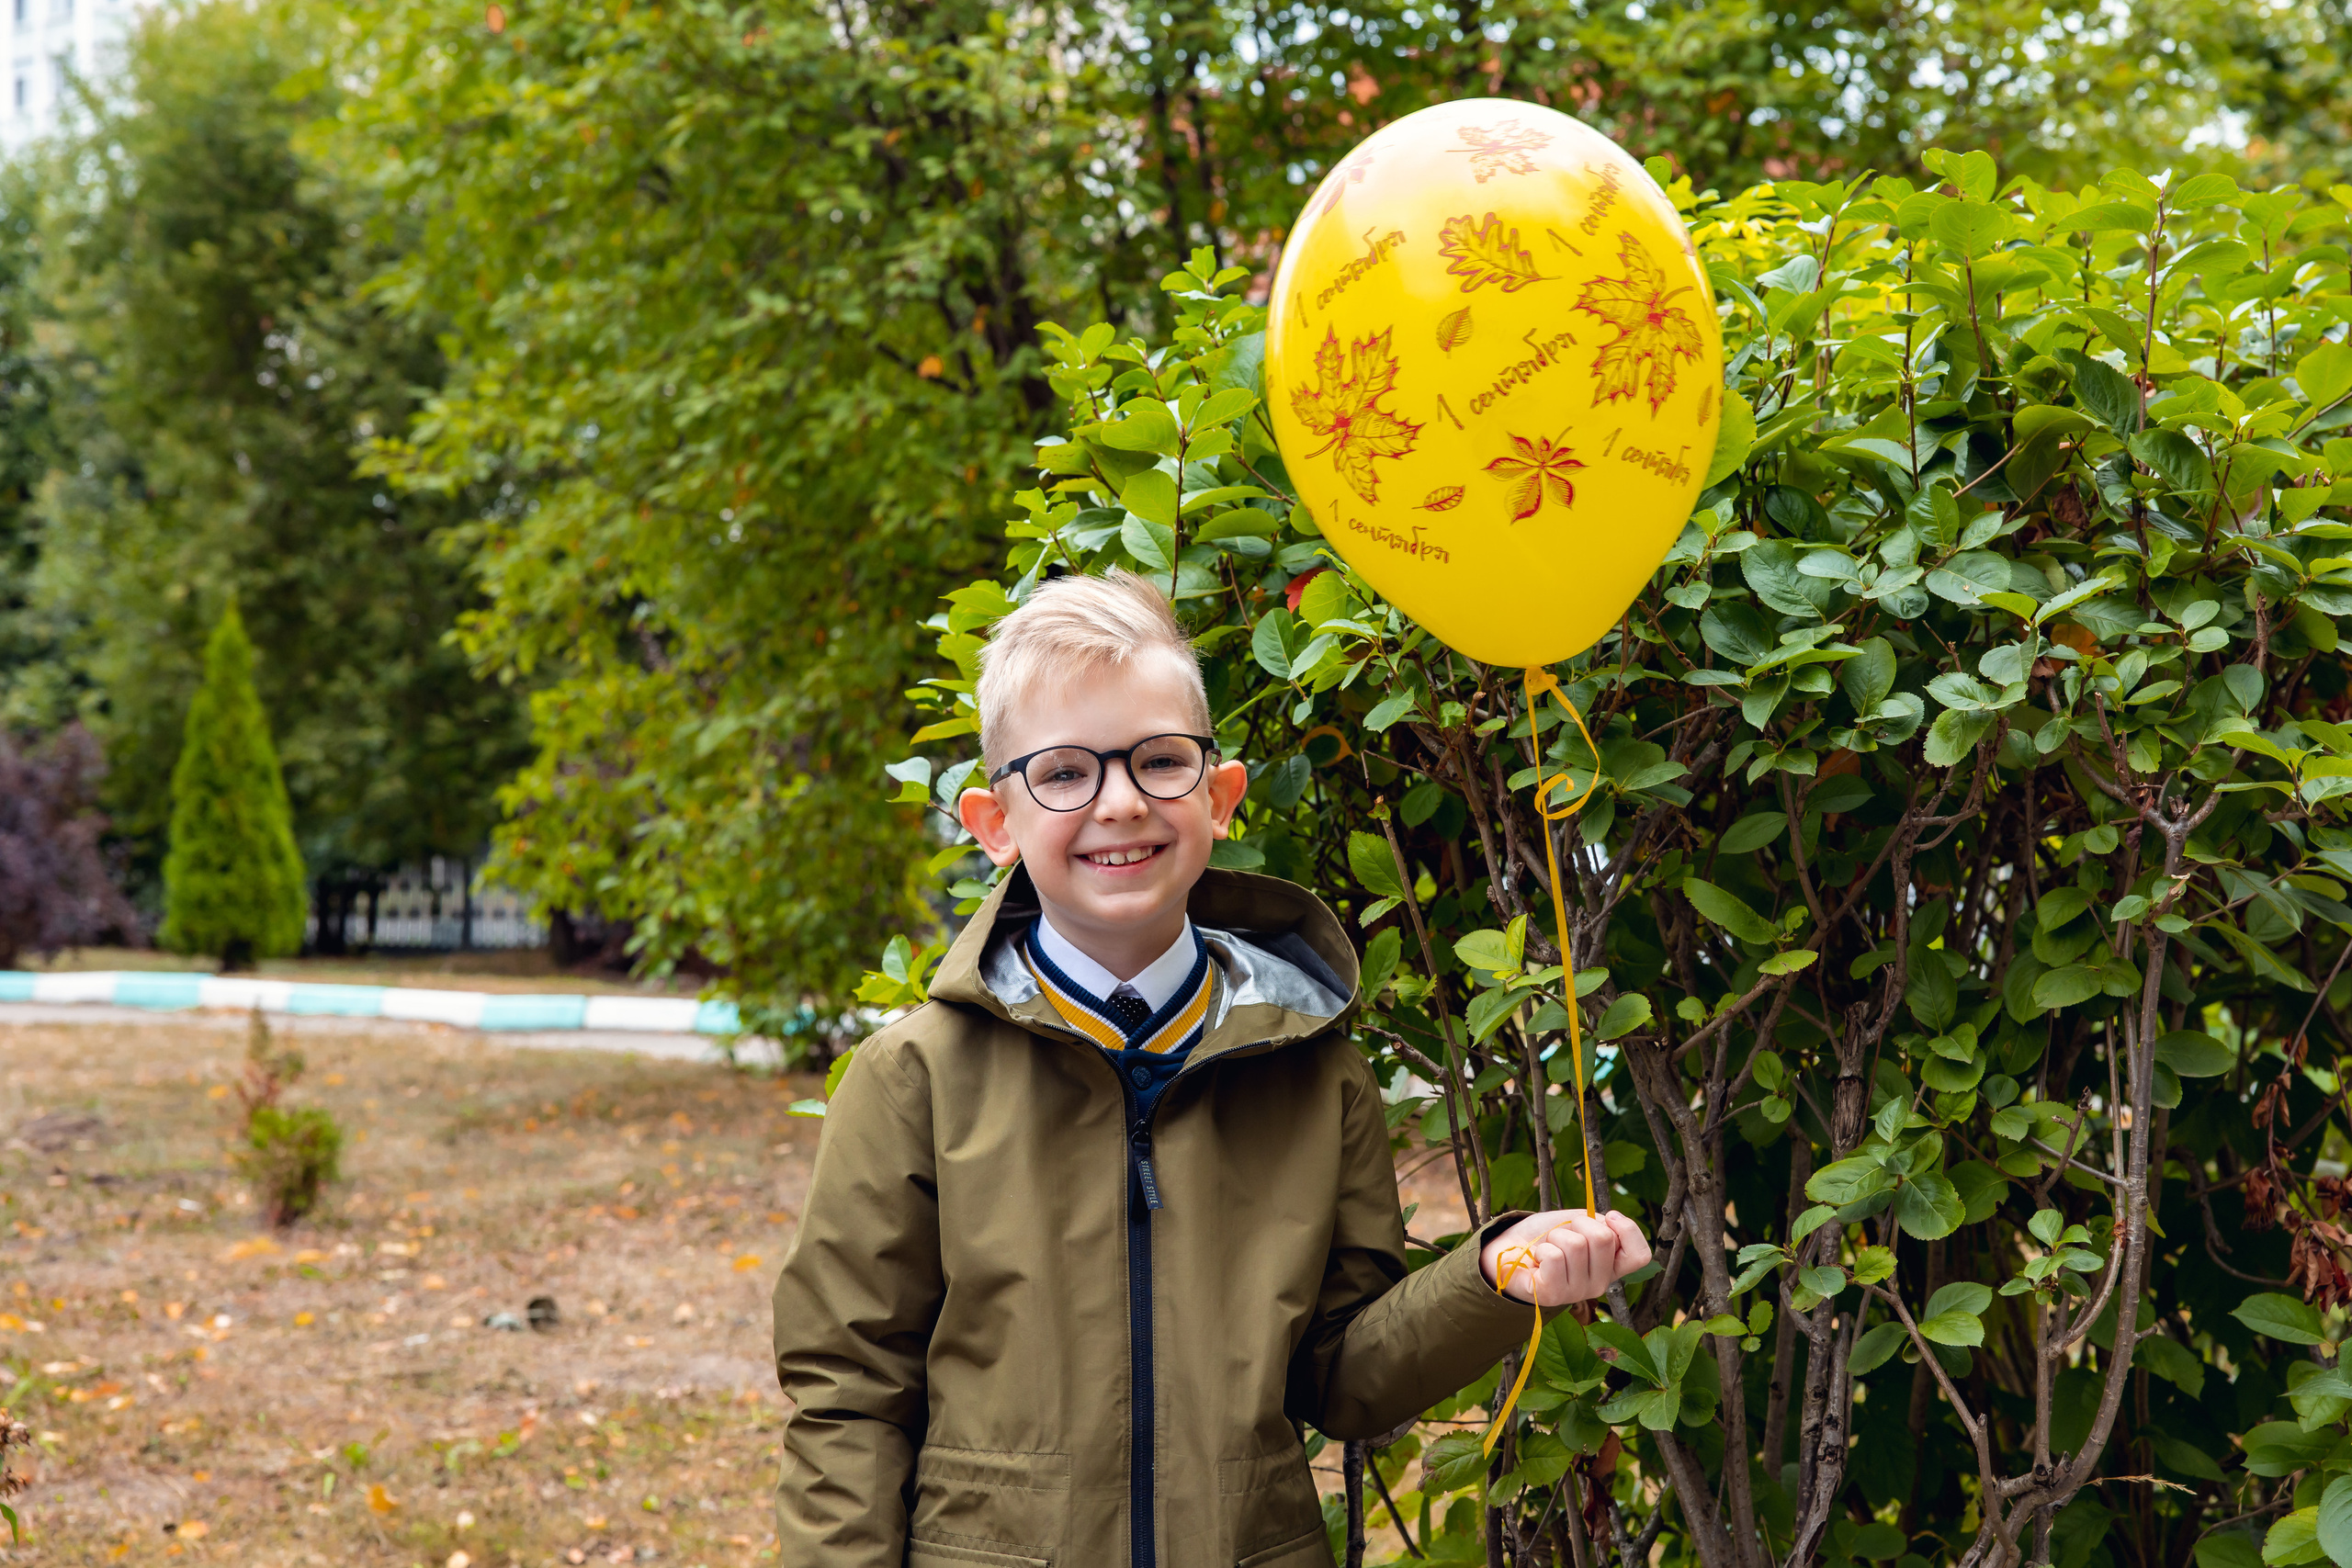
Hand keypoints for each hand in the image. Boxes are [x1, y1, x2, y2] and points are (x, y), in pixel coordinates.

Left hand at [1480, 1210, 1651, 1305]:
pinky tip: (1538, 1259)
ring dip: (1557, 1236)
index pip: (1641, 1255)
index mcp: (1611, 1266)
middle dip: (1580, 1223)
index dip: (1628, 1229)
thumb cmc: (1547, 1235)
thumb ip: (1602, 1224)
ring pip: (1577, 1245)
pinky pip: (1555, 1257)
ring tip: (1549, 1246)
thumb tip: (1612, 1221)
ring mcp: (1577, 1292)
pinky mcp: (1553, 1295)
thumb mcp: (1580, 1223)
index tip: (1608, 1217)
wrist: (1511, 1247)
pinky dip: (1543, 1248)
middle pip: (1604, 1239)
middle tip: (1565, 1232)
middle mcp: (1599, 1284)